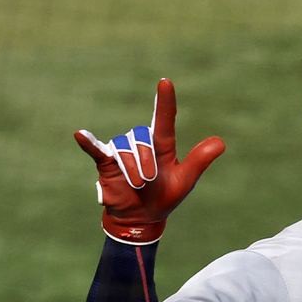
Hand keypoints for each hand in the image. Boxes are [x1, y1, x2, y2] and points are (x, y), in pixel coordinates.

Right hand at [74, 78, 224, 243]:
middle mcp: (141, 143)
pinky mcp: (105, 162)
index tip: (165, 82)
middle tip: (148, 181)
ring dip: (132, 169)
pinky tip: (80, 134)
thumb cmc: (164, 197)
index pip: (165, 119)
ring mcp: (122, 151)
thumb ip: (199, 160)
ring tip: (136, 185)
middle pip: (143, 139)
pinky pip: (96, 149)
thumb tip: (221, 142)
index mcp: (162, 145)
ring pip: (126, 149)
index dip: (165, 102)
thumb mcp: (184, 180)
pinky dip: (89, 142)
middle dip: (146, 162)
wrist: (141, 219)